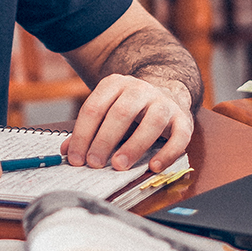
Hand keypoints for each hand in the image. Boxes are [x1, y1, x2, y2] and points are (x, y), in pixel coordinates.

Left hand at [60, 74, 193, 173]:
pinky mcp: (183, 118)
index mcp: (115, 84)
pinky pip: (179, 136)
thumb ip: (88, 130)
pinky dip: (168, 153)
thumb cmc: (130, 109)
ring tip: (119, 165)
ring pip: (151, 122)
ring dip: (134, 146)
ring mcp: (164, 102)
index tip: (76, 158)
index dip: (82, 134)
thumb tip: (67, 151)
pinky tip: (154, 166)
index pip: (94, 108)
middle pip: (121, 113)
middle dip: (105, 140)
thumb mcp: (106, 111)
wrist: (165, 92)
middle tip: (94, 163)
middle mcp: (140, 89)